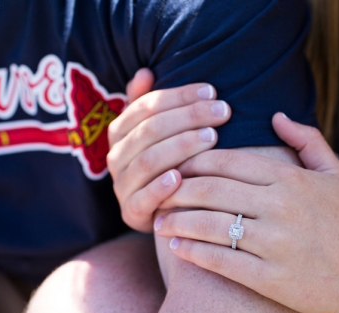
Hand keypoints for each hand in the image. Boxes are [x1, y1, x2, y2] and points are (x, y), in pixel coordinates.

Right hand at [107, 69, 231, 231]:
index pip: (147, 106)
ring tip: (211, 138)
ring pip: (147, 161)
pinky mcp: (131, 213)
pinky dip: (160, 188)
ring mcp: (123, 186)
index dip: (179, 96)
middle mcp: (117, 157)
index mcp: (120, 132)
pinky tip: (181, 177)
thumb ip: (149, 104)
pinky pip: (143, 199)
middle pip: (150, 131)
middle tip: (221, 112)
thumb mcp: (158, 134)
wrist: (162, 213)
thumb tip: (144, 72)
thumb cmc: (166, 164)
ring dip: (180, 147)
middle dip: (187, 118)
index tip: (211, 91)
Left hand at [153, 113, 338, 312]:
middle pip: (211, 190)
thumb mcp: (335, 174)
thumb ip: (308, 140)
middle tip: (158, 191)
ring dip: (176, 221)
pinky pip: (220, 261)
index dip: (193, 161)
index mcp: (291, 179)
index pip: (228, 161)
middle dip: (176, 189)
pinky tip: (176, 248)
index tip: (175, 165)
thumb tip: (277, 115)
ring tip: (158, 221)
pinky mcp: (268, 278)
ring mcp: (274, 244)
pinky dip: (192, 252)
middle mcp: (280, 207)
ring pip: (210, 224)